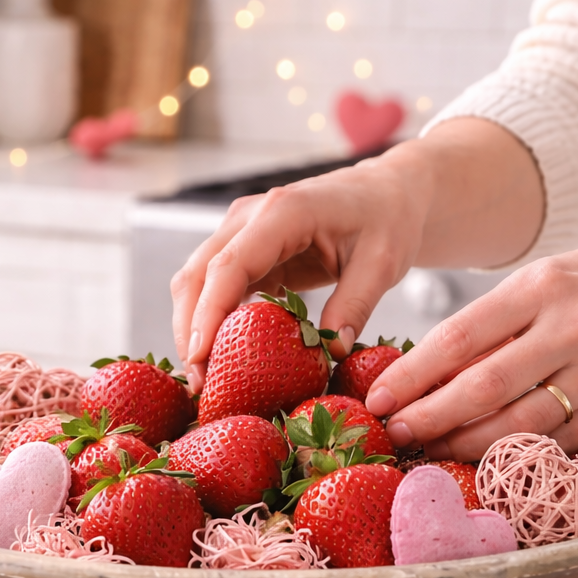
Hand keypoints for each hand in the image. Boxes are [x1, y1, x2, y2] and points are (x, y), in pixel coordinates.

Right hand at [171, 119, 544, 391]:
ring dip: (194, 329)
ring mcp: (242, 231)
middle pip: (197, 275)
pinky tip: (221, 358)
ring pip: (197, 282)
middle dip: (190, 331)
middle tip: (198, 383)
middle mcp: (251, 216)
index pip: (229, 265)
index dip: (208, 313)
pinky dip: (210, 322)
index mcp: (284, 212)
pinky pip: (215, 288)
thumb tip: (333, 353)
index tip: (199, 358)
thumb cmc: (387, 220)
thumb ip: (356, 305)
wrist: (386, 193)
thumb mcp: (382, 263)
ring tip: (205, 378)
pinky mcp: (246, 251)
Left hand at [364, 210, 577, 459]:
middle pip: (483, 387)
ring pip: (519, 424)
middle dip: (429, 417)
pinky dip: (520, 454)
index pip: (461, 336)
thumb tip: (432, 362)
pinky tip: (488, 460)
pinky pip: (561, 440)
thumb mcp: (556, 272)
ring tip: (431, 451)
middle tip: (393, 433)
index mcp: (544, 284)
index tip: (378, 397)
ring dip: (467, 444)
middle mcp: (574, 326)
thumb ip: (502, 314)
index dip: (414, 374)